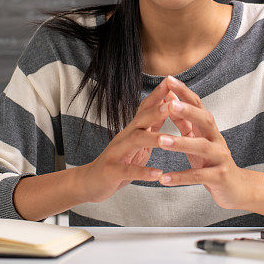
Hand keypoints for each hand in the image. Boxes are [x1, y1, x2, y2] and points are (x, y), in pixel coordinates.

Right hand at [78, 77, 176, 202]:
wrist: (90, 182)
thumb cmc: (118, 161)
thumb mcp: (136, 142)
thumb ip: (149, 126)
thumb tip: (166, 106)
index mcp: (131, 130)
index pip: (144, 108)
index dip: (157, 94)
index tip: (171, 80)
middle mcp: (123, 137)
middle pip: (140, 120)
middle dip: (157, 111)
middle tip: (173, 104)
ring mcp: (115, 153)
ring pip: (134, 141)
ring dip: (152, 139)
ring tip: (169, 139)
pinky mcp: (111, 172)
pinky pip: (128, 171)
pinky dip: (143, 173)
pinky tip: (158, 174)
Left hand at [156, 76, 248, 209]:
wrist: (237, 188)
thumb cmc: (212, 161)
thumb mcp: (198, 140)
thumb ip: (185, 121)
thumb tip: (170, 99)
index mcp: (209, 129)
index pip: (198, 105)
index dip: (184, 92)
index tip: (169, 80)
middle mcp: (217, 139)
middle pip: (205, 120)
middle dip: (188, 111)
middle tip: (170, 104)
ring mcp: (220, 158)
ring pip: (201, 147)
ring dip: (180, 143)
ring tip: (160, 141)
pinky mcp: (219, 177)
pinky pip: (198, 177)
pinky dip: (180, 177)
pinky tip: (164, 178)